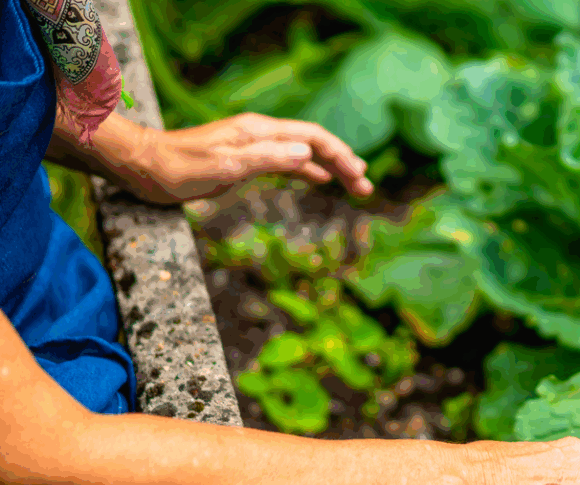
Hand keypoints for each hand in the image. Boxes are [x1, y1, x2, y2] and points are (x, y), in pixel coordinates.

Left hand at [130, 112, 373, 203]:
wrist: (143, 166)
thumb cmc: (179, 169)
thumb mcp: (225, 167)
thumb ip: (267, 159)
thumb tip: (308, 154)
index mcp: (259, 132)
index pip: (313, 137)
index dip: (341, 155)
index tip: (360, 177)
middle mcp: (260, 134)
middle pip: (313, 144)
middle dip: (344, 162)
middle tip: (365, 187)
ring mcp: (253, 146)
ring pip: (303, 153)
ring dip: (330, 168)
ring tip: (354, 185)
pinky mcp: (244, 160)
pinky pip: (286, 162)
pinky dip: (308, 170)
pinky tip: (319, 179)